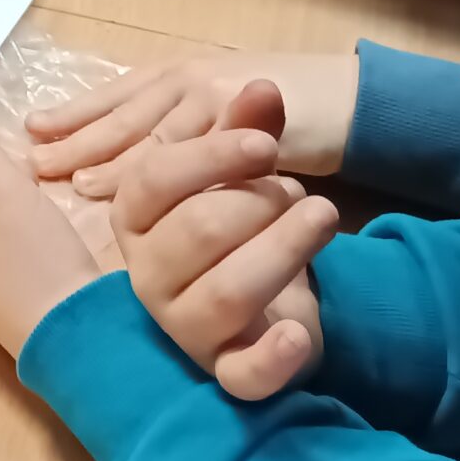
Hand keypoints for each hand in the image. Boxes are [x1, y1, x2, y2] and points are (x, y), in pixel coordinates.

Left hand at [26, 50, 359, 196]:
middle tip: (38, 166)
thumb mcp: (212, 116)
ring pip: (160, 133)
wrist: (345, 97)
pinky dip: (182, 174)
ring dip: (118, 161)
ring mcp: (221, 96)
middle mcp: (187, 79)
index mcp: (172, 77)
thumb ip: (171, 131)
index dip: (71, 116)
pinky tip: (157, 195)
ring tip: (81, 186)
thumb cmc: (273, 110)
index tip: (28, 135)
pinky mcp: (256, 123)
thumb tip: (110, 160)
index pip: (111, 97)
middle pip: (123, 115)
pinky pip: (212, 151)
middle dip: (77, 142)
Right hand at [116, 80, 338, 399]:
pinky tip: (300, 334)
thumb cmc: (240, 224)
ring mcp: (184, 327)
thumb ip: (247, 129)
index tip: (264, 144)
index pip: (152, 179)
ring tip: (325, 216)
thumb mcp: (241, 173)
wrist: (271, 298)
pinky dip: (273, 356)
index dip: (211, 157)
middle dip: (260, 201)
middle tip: (300, 193)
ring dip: (285, 248)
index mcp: (134, 219)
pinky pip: (242, 375)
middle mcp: (148, 275)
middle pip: (197, 228)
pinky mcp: (228, 372)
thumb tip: (263, 85)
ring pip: (226, 291)